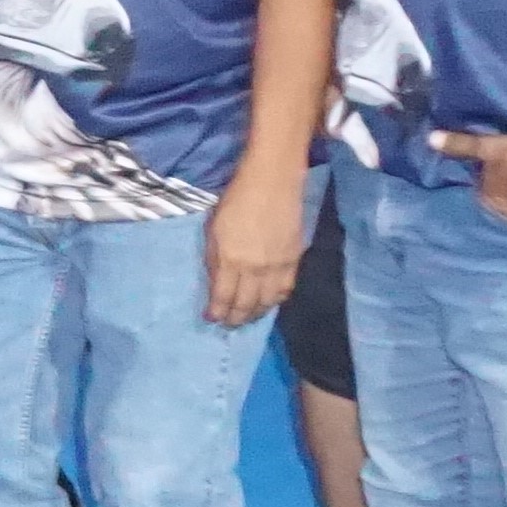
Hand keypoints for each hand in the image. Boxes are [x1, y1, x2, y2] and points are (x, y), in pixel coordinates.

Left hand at [200, 170, 307, 327]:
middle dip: (236, 318)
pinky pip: (286, 289)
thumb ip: (215, 259)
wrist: (272, 182)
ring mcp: (277, 265)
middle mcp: (255, 267)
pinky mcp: (295, 259)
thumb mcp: (213, 230)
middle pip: (246, 304)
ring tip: (247, 318)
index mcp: (231, 259)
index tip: (211, 318)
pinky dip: (276, 300)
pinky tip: (269, 302)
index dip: (217, 312)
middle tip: (229, 324)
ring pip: (267, 301)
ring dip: (256, 313)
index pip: (224, 296)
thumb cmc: (235, 200)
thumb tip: (217, 284)